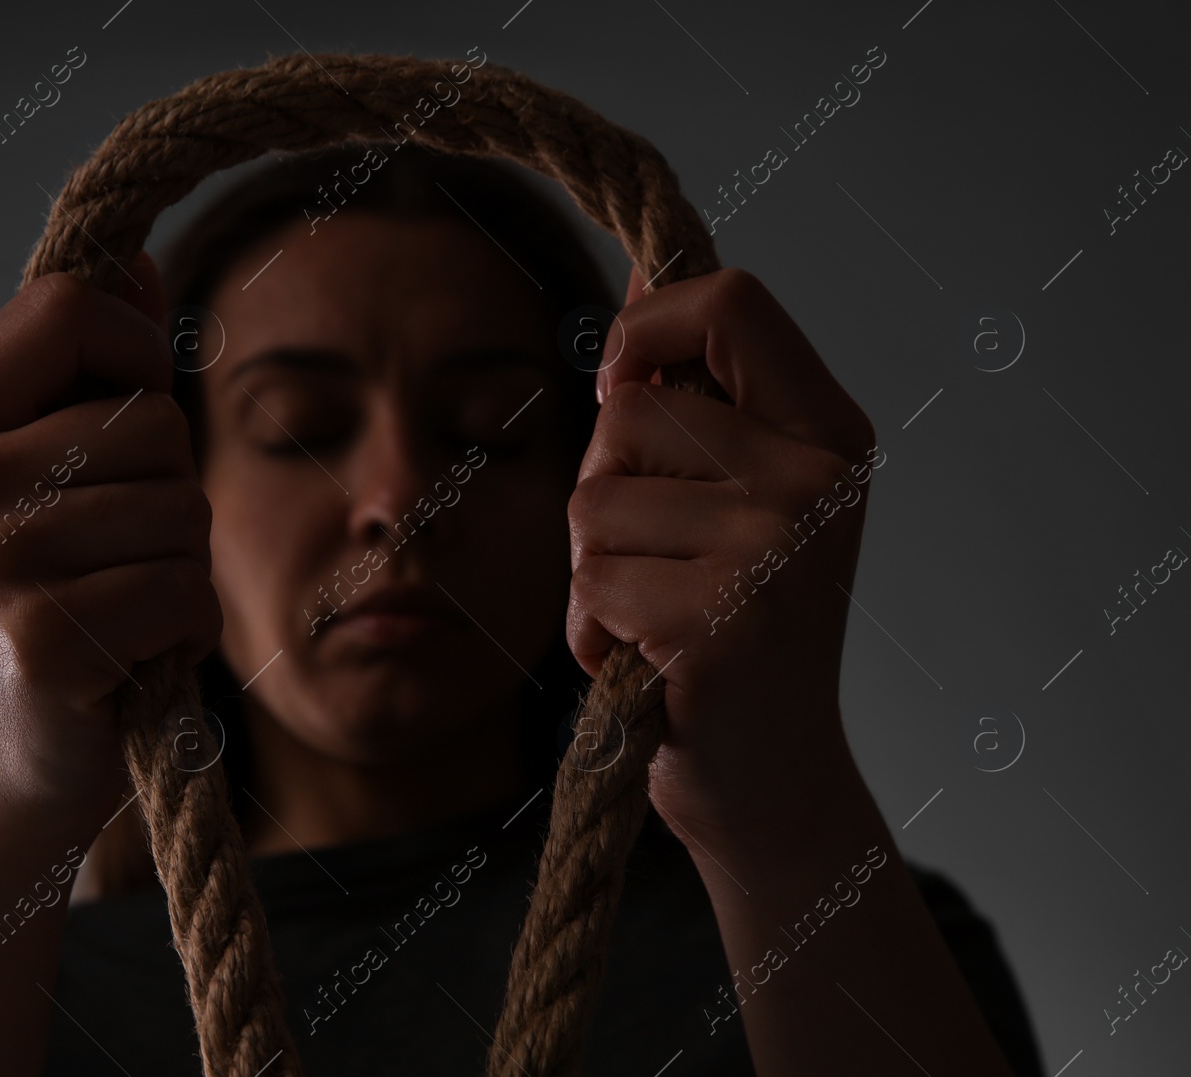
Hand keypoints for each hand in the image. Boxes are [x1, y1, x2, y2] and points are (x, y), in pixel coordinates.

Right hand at [0, 257, 221, 832]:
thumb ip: (81, 369)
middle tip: (112, 554)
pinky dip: (187, 629)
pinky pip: (188, 592)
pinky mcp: (49, 644)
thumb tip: (135, 256)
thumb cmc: (32, 601)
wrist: (1, 765)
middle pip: (154, 420)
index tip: (124, 412)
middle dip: (171, 491)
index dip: (134, 350)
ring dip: (183, 566)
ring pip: (185, 510)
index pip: (70, 306)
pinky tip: (135, 655)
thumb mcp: (31, 474)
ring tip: (121, 604)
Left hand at [567, 266, 880, 844]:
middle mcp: (816, 481)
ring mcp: (775, 552)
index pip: (730, 300)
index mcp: (829, 432)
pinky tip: (648, 665)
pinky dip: (591, 632)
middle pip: (629, 411)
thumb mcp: (739, 495)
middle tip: (659, 562)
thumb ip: (699, 392)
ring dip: (593, 570)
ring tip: (655, 619)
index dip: (648, 330)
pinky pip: (590, 580)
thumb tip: (643, 270)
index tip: (623, 393)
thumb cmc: (734, 626)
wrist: (771, 778)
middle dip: (605, 489)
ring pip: (592, 500)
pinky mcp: (722, 622)